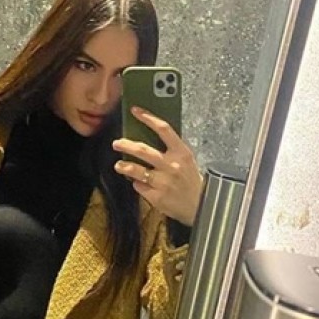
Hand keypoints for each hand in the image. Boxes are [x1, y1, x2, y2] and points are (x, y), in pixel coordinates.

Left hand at [112, 107, 202, 225]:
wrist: (202, 206)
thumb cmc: (191, 180)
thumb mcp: (187, 160)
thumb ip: (171, 150)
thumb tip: (147, 138)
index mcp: (182, 153)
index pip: (163, 129)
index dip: (148, 118)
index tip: (135, 111)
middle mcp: (172, 165)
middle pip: (143, 150)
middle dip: (126, 145)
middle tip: (116, 143)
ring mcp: (163, 182)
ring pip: (136, 171)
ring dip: (124, 166)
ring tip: (119, 165)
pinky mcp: (157, 197)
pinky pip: (140, 187)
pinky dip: (138, 184)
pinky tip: (140, 184)